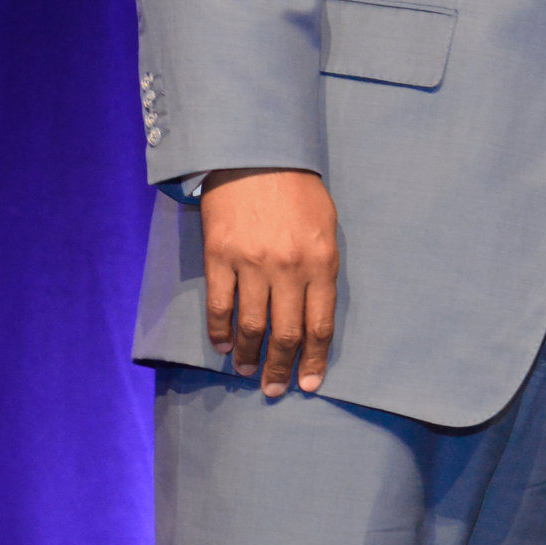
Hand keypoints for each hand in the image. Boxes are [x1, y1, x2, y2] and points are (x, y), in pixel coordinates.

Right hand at [200, 167, 339, 397]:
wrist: (255, 154)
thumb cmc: (297, 190)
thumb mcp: (326, 226)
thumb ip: (322, 268)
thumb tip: (314, 310)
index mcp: (321, 263)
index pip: (319, 325)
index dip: (313, 359)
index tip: (309, 384)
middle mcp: (288, 269)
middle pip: (285, 333)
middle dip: (281, 368)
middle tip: (276, 390)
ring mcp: (251, 264)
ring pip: (251, 325)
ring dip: (250, 355)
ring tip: (248, 372)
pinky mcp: (219, 257)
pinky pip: (219, 305)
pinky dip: (220, 331)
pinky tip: (224, 345)